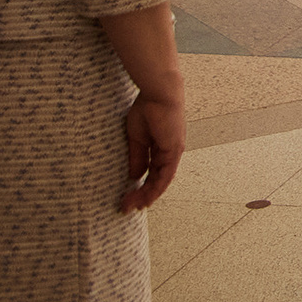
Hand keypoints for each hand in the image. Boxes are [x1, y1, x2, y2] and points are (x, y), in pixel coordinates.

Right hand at [120, 89, 183, 211]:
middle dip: (143, 196)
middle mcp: (170, 153)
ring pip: (162, 182)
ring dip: (147, 196)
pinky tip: (146, 199)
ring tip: (133, 207)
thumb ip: (138, 158)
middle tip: (127, 207)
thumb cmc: (147, 109)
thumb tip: (135, 177)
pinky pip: (165, 175)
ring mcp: (173, 153)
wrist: (159, 94)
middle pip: (157, 181)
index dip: (141, 187)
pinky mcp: (173, 151)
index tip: (128, 198)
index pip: (152, 173)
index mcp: (162, 148)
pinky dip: (156, 189)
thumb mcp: (137, 138)